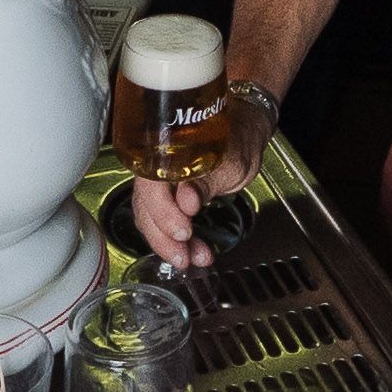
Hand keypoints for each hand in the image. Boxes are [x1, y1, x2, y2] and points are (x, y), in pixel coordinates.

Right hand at [133, 88, 272, 271]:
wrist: (245, 133)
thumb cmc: (238, 139)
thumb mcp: (229, 162)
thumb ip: (205, 181)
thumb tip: (186, 201)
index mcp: (166, 152)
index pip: (151, 186)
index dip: (163, 213)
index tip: (183, 231)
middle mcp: (156, 168)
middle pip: (146, 208)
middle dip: (164, 238)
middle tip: (184, 257)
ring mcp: (160, 184)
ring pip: (152, 219)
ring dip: (170, 244)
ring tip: (194, 258)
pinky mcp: (168, 198)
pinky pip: (163, 221)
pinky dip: (176, 240)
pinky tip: (193, 252)